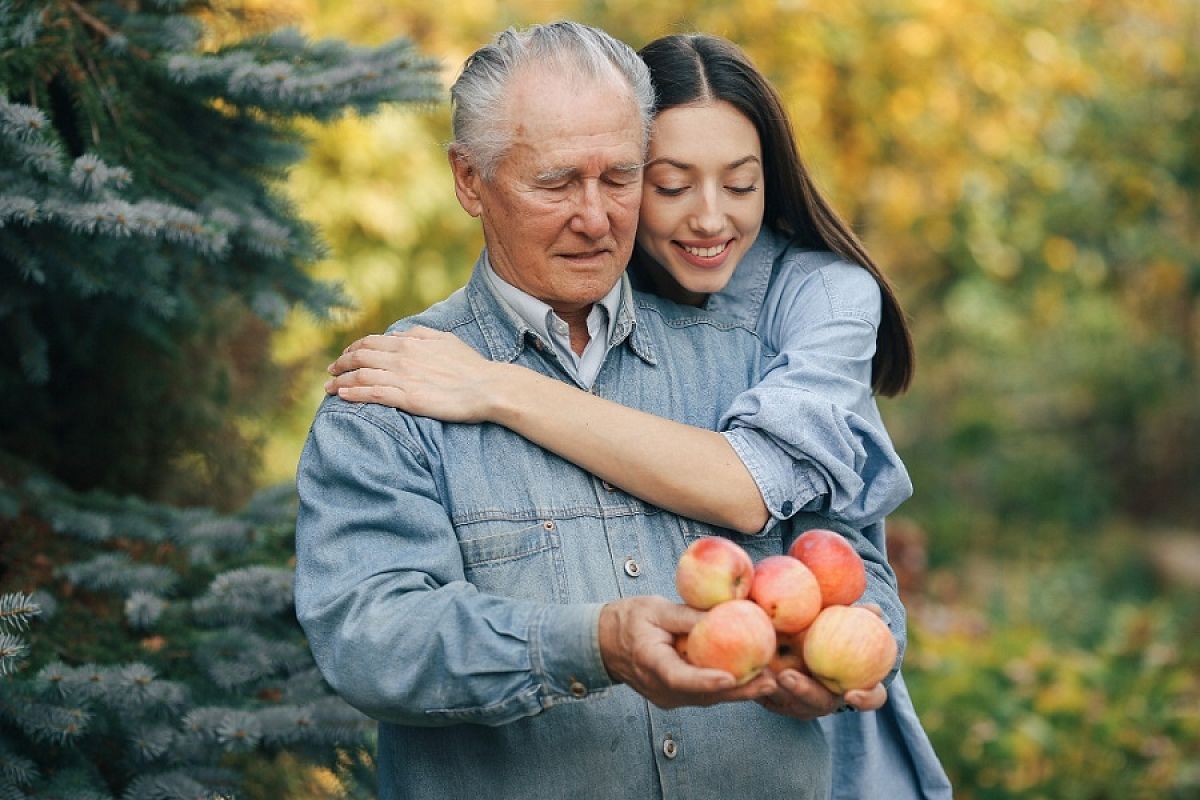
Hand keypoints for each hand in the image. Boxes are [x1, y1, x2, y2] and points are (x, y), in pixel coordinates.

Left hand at [325, 326, 498, 421]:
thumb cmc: (470, 365)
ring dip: (340, 381)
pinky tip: (342, 396)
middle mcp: (402, 357)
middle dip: (340, 364)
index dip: (352, 348)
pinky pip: (372, 393)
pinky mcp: (408, 398)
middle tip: (330, 372)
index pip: (371, 342)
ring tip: (328, 388)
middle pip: (360, 357)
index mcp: (410, 342)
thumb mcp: (445, 339)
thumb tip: (401, 333)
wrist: (487, 387)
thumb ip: (420, 334)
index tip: (344, 356)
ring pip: (361, 375)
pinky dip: (353, 393)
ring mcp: (404, 377)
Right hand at [598, 596, 776, 709]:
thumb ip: (685, 614)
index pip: (679, 677)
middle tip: (770, 682)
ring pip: (707, 698)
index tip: (730, 677)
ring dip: (739, 692)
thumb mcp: (654, 608)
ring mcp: (668, 696)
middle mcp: (660, 687)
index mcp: (650, 662)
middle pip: (703, 695)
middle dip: (739, 691)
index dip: (705, 680)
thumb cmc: (628, 619)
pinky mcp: (676, 695)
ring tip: (771, 682)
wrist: (604, 642)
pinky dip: (727, 688)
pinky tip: (751, 680)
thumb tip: (723, 612)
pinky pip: (704, 694)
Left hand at [757, 602, 888, 718]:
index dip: (864, 700)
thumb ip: (858, 618)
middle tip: (785, 676)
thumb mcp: (840, 623)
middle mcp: (824, 699)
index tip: (851, 695)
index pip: (870, 698)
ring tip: (757, 672)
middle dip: (802, 691)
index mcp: (851, 684)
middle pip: (817, 702)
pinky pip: (762, 696)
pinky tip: (740, 670)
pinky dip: (753, 684)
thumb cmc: (827, 632)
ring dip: (770, 691)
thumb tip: (875, 610)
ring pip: (785, 703)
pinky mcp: (773, 700)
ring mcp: (798, 703)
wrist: (794, 641)